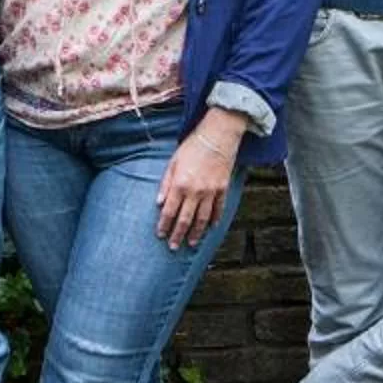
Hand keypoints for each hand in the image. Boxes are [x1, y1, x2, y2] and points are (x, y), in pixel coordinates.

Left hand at [156, 119, 238, 247]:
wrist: (218, 135)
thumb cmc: (193, 146)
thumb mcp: (173, 162)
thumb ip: (166, 183)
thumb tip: (159, 203)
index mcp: (180, 184)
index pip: (169, 211)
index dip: (164, 225)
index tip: (161, 235)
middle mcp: (195, 191)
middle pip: (185, 219)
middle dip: (178, 235)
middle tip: (173, 247)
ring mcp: (211, 191)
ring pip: (202, 218)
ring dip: (196, 232)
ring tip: (191, 243)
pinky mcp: (223, 188)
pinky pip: (218, 208)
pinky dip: (214, 219)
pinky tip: (210, 227)